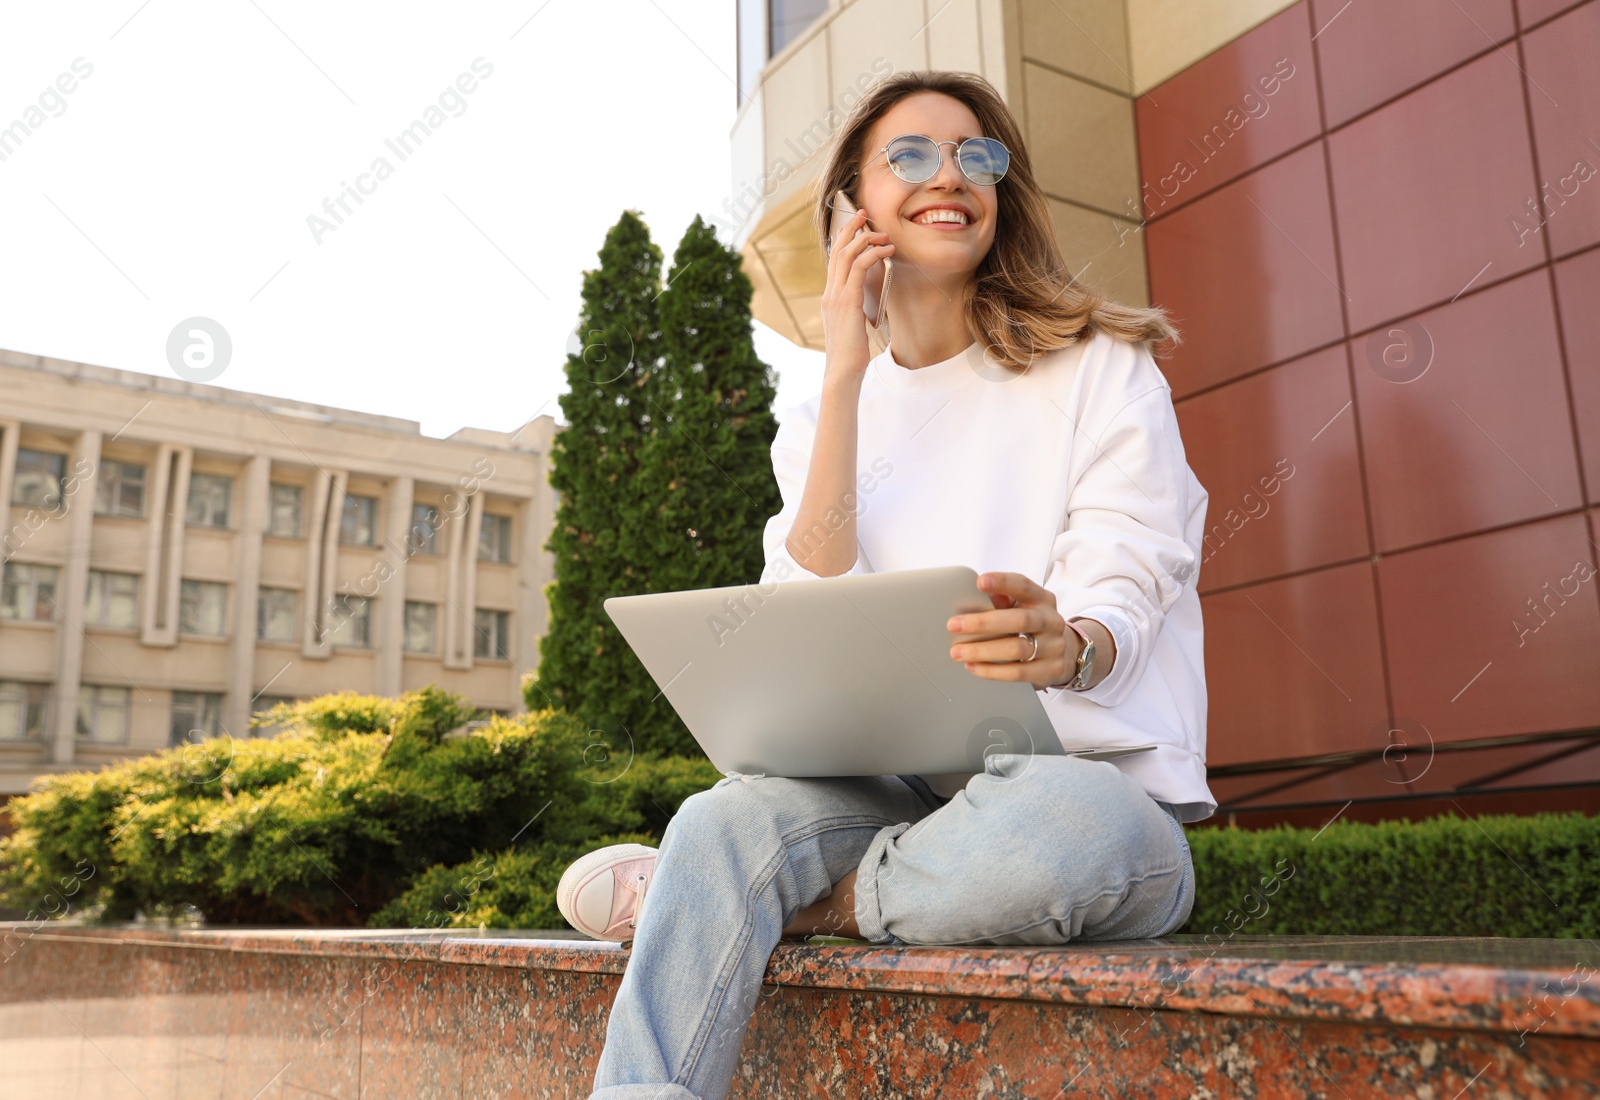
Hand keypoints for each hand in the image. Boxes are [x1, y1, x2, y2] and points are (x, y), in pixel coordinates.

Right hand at [819, 206, 893, 386]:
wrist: (842, 372)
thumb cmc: (850, 355)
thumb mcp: (851, 327)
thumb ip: (855, 311)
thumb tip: (866, 302)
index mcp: (829, 298)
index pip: (833, 260)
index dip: (843, 238)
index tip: (856, 225)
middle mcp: (829, 293)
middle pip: (837, 250)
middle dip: (851, 227)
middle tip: (864, 213)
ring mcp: (836, 296)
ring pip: (847, 254)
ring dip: (866, 238)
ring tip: (883, 234)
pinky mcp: (847, 301)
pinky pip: (859, 268)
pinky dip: (873, 254)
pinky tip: (887, 250)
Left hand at [945, 572, 1098, 689]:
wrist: (1063, 652)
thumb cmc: (1030, 624)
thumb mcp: (1021, 606)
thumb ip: (1001, 599)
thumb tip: (971, 594)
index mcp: (1042, 599)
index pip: (1023, 586)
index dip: (1003, 582)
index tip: (980, 582)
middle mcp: (1051, 621)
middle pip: (1019, 620)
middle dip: (983, 623)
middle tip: (953, 625)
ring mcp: (1053, 647)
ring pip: (1017, 649)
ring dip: (982, 651)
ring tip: (957, 652)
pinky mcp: (1049, 670)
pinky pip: (1017, 673)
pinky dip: (991, 671)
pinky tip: (972, 666)